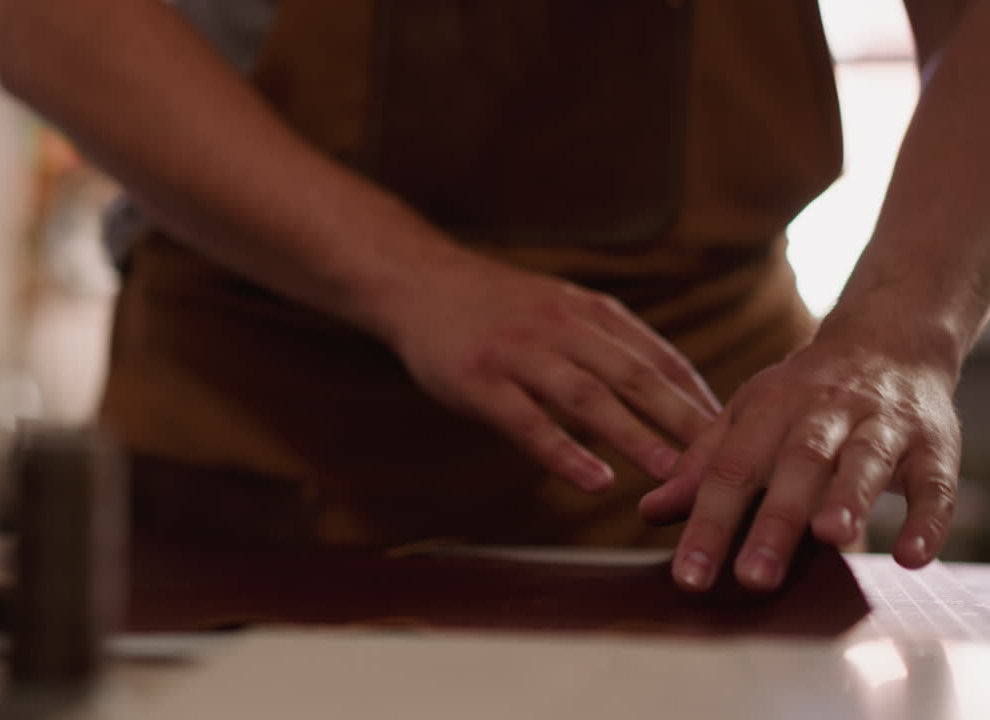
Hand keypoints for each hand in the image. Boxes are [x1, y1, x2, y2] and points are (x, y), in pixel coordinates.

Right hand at [381, 251, 719, 490]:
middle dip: (684, 421)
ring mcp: (519, 352)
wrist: (416, 280)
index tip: (738, 436)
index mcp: (589, 312)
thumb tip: (665, 393)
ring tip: (671, 476)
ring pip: (588, 397)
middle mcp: (562, 328)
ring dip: (634, 437)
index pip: (658, 358)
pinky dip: (562, 450)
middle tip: (726, 462)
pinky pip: (526, 420)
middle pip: (635, 377)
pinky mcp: (478, 379)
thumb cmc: (493, 307)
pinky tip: (593, 479)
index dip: (699, 398)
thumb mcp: (558, 308)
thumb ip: (604, 344)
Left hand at [640, 333, 961, 591]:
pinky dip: (928, 519)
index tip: (689, 577)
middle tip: (753, 577)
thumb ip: (703, 467)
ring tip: (832, 539)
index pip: (731, 469)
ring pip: (864, 460)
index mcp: (768, 409)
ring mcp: (882, 426)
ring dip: (849, 498)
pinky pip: (934, 483)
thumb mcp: (746, 418)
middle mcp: (824, 414)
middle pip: (797, 464)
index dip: (707, 524)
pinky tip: (911, 556)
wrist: (887, 341)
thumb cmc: (803, 397)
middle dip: (775, 521)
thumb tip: (649, 512)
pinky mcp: (935, 444)